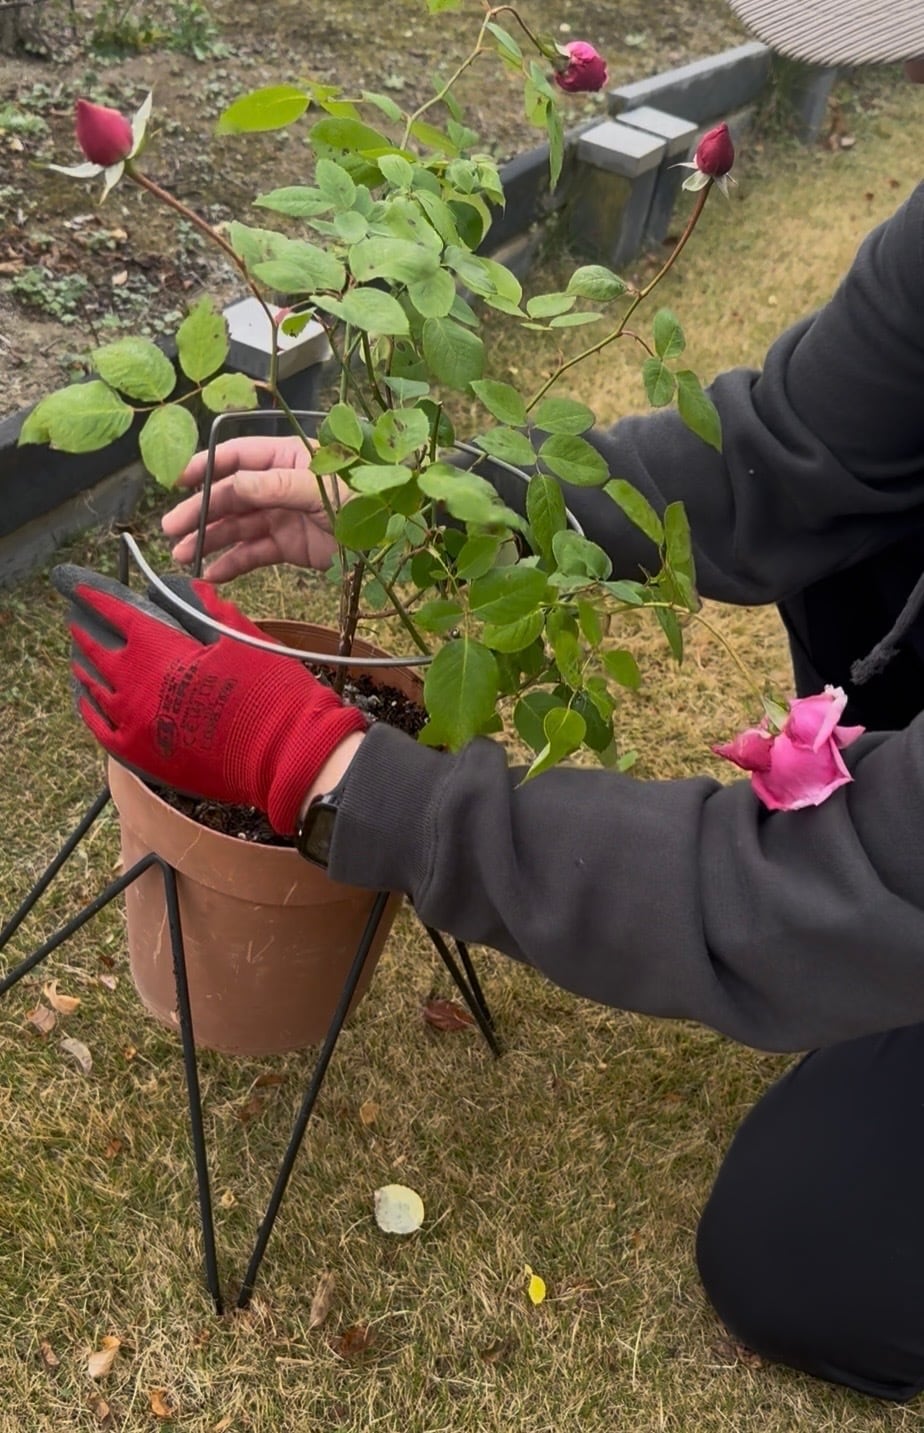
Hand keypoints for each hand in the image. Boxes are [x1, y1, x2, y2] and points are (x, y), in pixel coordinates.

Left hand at [53, 566, 366, 833]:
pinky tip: (90, 701)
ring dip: (86, 669)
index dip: (96, 597)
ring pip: (94, 690)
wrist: (285, 751)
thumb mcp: (242, 638)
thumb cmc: (268, 689)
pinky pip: (100, 730)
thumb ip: (209, 610)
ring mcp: (133, 723)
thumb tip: (191, 588)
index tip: (81, 588)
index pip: (117, 614)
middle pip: (98, 651)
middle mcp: (136, 685)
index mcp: (159, 649)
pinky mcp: (140, 755)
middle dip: (86, 631)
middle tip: (78, 619)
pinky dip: (91, 711)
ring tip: (82, 658)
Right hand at [162, 435, 350, 580]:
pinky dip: (233, 563)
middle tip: (172, 530)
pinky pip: (254, 552)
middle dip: (199, 512)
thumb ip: (275, 486)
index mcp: (286, 457)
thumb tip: (233, 484)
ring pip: (237, 526)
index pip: (236, 457)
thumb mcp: (320, 488)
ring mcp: (283, 515)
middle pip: (230, 495)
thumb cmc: (366, 498)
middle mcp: (279, 484)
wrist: (398, 537)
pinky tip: (212, 574)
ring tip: (182, 557)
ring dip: (209, 540)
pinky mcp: (290, 546)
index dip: (205, 468)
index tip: (178, 483)